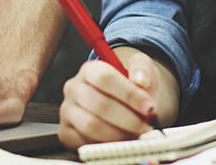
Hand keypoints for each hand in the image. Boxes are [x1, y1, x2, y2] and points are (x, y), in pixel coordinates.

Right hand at [58, 49, 177, 148]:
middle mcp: (73, 88)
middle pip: (99, 104)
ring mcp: (67, 111)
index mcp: (89, 69)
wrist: (122, 103)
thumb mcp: (140, 70)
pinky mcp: (66, 132)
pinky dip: (106, 145)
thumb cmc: (130, 86)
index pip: (105, 77)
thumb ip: (142, 69)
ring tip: (135, 133)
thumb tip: (140, 80)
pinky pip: (85, 142)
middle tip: (146, 125)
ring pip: (91, 126)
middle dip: (128, 119)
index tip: (149, 107)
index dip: (129, 94)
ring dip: (119, 134)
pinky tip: (119, 140)